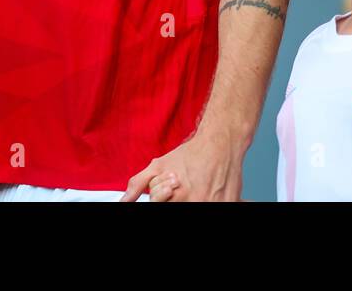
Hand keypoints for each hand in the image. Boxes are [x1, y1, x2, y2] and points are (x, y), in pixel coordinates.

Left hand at [120, 126, 244, 201]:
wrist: (220, 144)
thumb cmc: (190, 155)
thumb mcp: (159, 166)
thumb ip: (138, 184)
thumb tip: (124, 201)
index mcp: (174, 195)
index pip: (159, 204)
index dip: (163, 196)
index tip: (171, 190)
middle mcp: (193, 201)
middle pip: (174, 206)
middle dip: (177, 197)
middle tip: (183, 186)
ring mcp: (210, 203)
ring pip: (192, 206)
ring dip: (193, 198)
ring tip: (195, 187)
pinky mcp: (227, 203)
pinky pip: (214, 207)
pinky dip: (210, 199)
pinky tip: (208, 190)